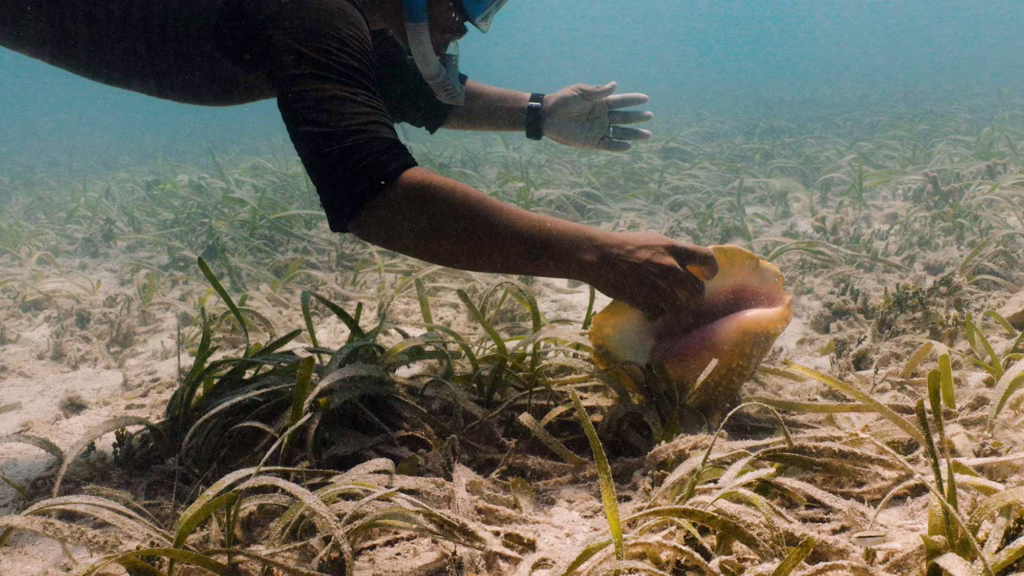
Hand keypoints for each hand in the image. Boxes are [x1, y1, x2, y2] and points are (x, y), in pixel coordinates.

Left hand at [542, 82, 652, 151]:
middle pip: (624, 118)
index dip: (633, 100)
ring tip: (647, 135)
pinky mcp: (591, 142)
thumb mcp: (581, 92)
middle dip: (637, 118)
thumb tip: (615, 84)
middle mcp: (602, 117)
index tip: (646, 99)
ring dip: (633, 134)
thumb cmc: (563, 101)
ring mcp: (598, 130)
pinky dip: (618, 146)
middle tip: (650, 116)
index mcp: (600, 103)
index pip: (621, 101)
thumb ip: (598, 91)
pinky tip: (629, 146)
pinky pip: (608, 145)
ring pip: (620, 133)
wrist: (547, 115)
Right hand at [584, 232, 717, 318]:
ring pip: (680, 307)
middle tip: (687, 298)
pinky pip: (659, 314)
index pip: (707, 258)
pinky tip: (647, 310)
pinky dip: (654, 314)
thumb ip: (671, 252)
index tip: (707, 275)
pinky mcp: (646, 302)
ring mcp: (659, 287)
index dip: (711, 269)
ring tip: (665, 307)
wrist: (599, 255)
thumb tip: (684, 263)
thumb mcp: (652, 240)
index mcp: (673, 249)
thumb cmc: (623, 245)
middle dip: (694, 297)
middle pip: (697, 290)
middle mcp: (671, 268)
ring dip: (674, 308)